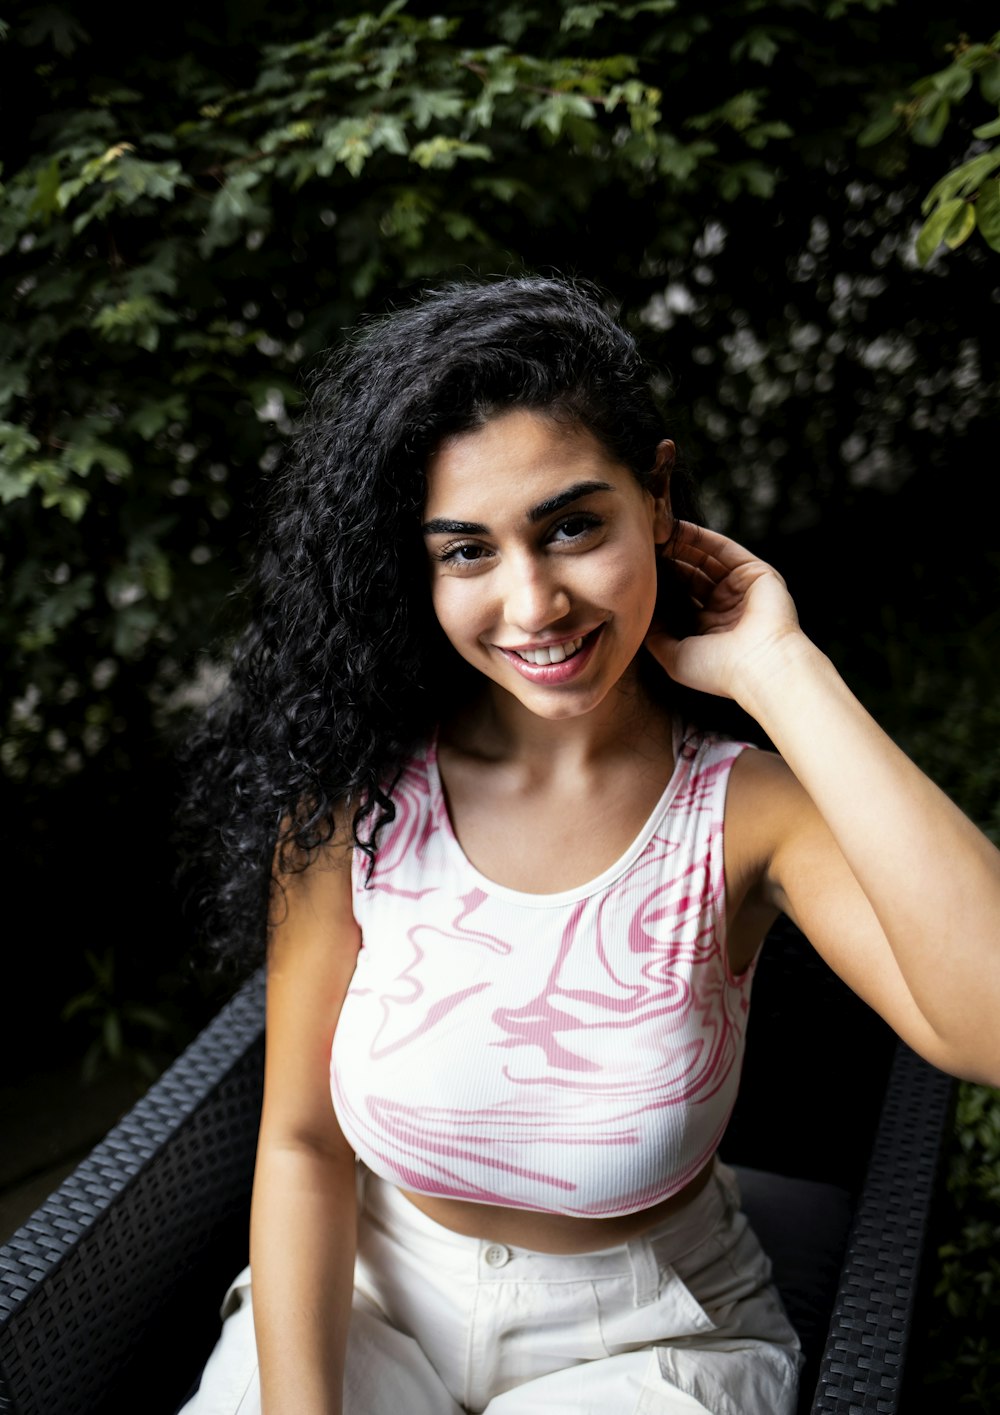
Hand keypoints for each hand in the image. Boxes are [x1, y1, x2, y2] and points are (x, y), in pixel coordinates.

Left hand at [645, 521, 804, 703]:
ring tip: (654, 534)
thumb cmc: (717, 670)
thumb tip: (639, 616)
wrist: (760, 665)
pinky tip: (676, 528)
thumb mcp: (675, 657)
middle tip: (641, 547)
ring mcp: (740, 589)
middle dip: (667, 561)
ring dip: (680, 545)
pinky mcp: (755, 572)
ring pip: (705, 559)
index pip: (680, 598)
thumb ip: (656, 637)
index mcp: (709, 629)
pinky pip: (723, 548)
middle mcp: (725, 608)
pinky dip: (701, 537)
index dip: (659, 584)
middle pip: (690, 575)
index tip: (635, 571)